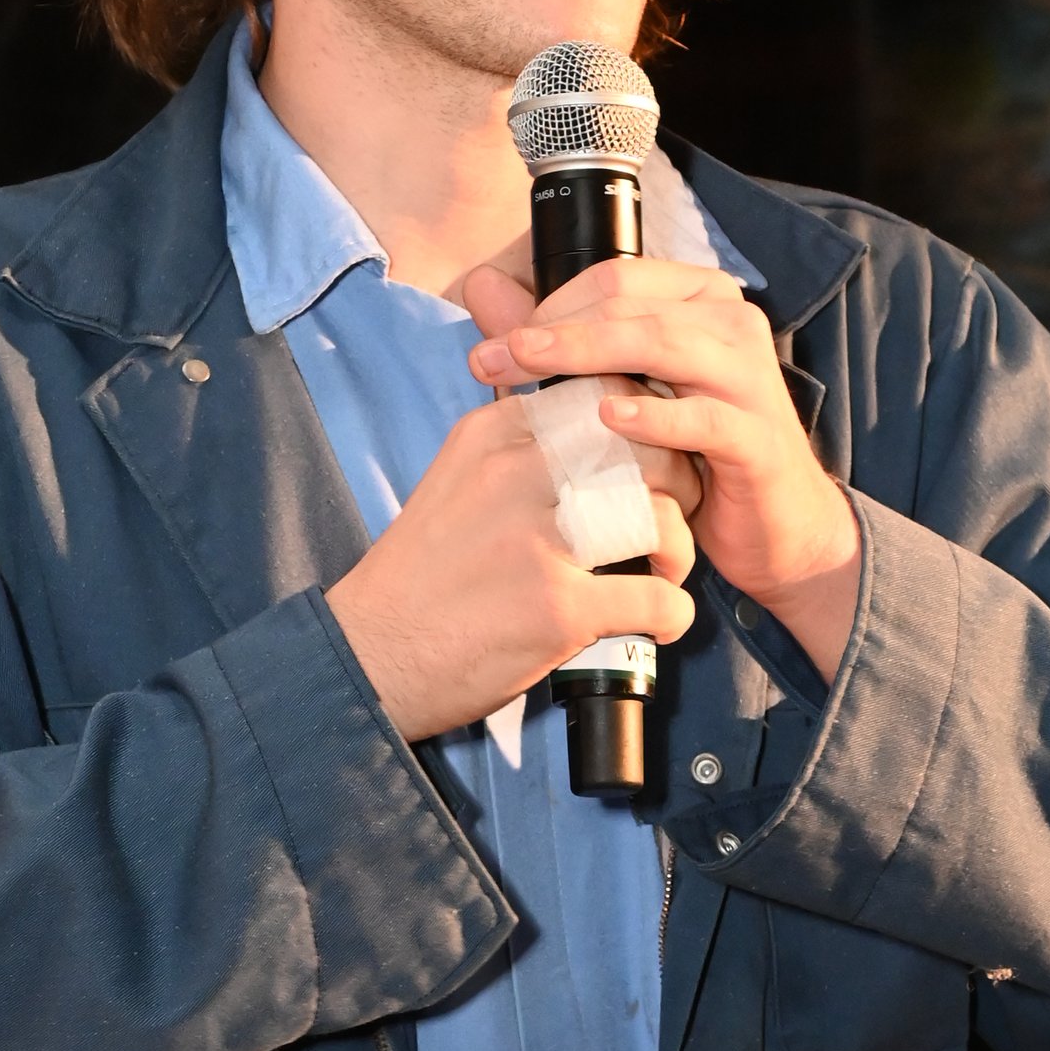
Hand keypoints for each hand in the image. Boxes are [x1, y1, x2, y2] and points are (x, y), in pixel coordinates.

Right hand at [325, 394, 699, 745]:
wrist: (371, 654)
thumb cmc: (420, 577)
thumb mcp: (458, 481)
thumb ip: (518, 449)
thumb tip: (589, 425)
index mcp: (494, 437)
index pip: (603, 396)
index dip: (644, 427)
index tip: (647, 463)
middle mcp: (517, 476)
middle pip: (643, 449)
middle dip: (677, 482)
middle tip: (669, 517)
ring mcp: (538, 542)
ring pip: (660, 518)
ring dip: (678, 551)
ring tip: (663, 573)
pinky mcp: (558, 608)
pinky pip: (659, 598)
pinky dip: (674, 613)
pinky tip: (660, 622)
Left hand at [465, 255, 860, 678]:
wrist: (774, 528)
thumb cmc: (689, 455)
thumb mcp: (621, 390)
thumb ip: (554, 341)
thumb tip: (479, 290)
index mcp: (699, 298)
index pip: (615, 274)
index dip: (547, 301)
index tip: (491, 340)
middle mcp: (730, 323)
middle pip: (629, 303)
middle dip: (551, 329)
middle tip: (490, 357)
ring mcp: (750, 376)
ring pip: (661, 344)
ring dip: (586, 356)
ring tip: (527, 368)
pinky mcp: (758, 435)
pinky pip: (701, 417)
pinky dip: (653, 416)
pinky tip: (606, 418)